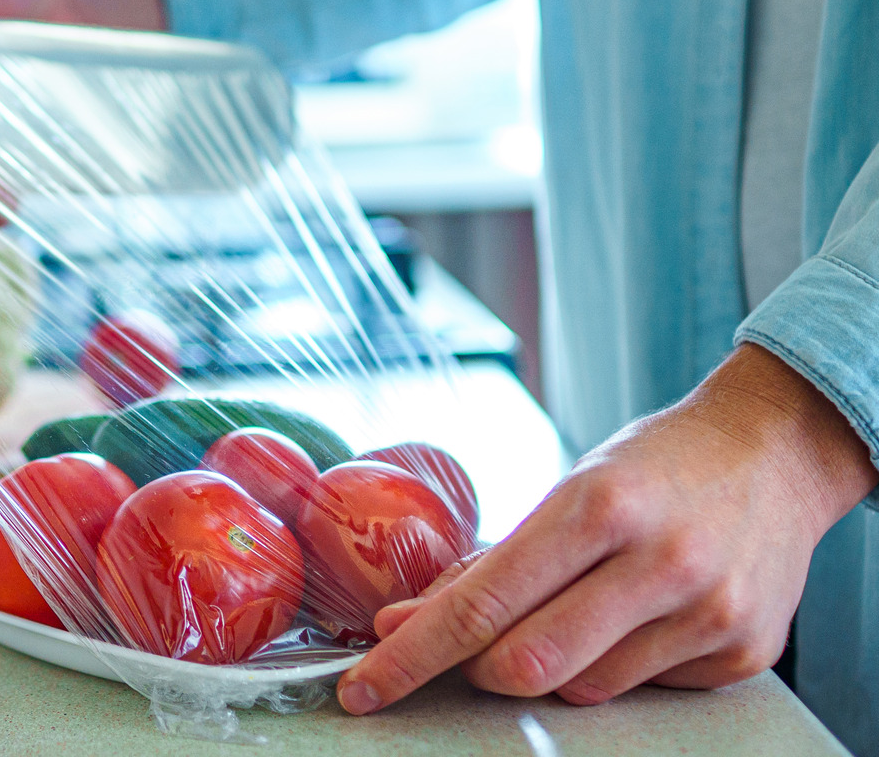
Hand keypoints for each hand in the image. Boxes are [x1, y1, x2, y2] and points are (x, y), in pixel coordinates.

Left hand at [338, 343, 877, 713]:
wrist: (777, 452)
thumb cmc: (658, 466)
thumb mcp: (573, 486)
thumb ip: (498, 560)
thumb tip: (410, 619)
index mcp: (600, 507)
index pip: (481, 604)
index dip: (412, 654)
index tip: (365, 685)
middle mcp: (660, 562)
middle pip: (524, 664)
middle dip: (472, 668)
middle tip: (457, 650)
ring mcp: (707, 613)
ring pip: (579, 689)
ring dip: (548, 665)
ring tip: (575, 607)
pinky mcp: (741, 652)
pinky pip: (639, 690)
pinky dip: (613, 666)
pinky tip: (635, 617)